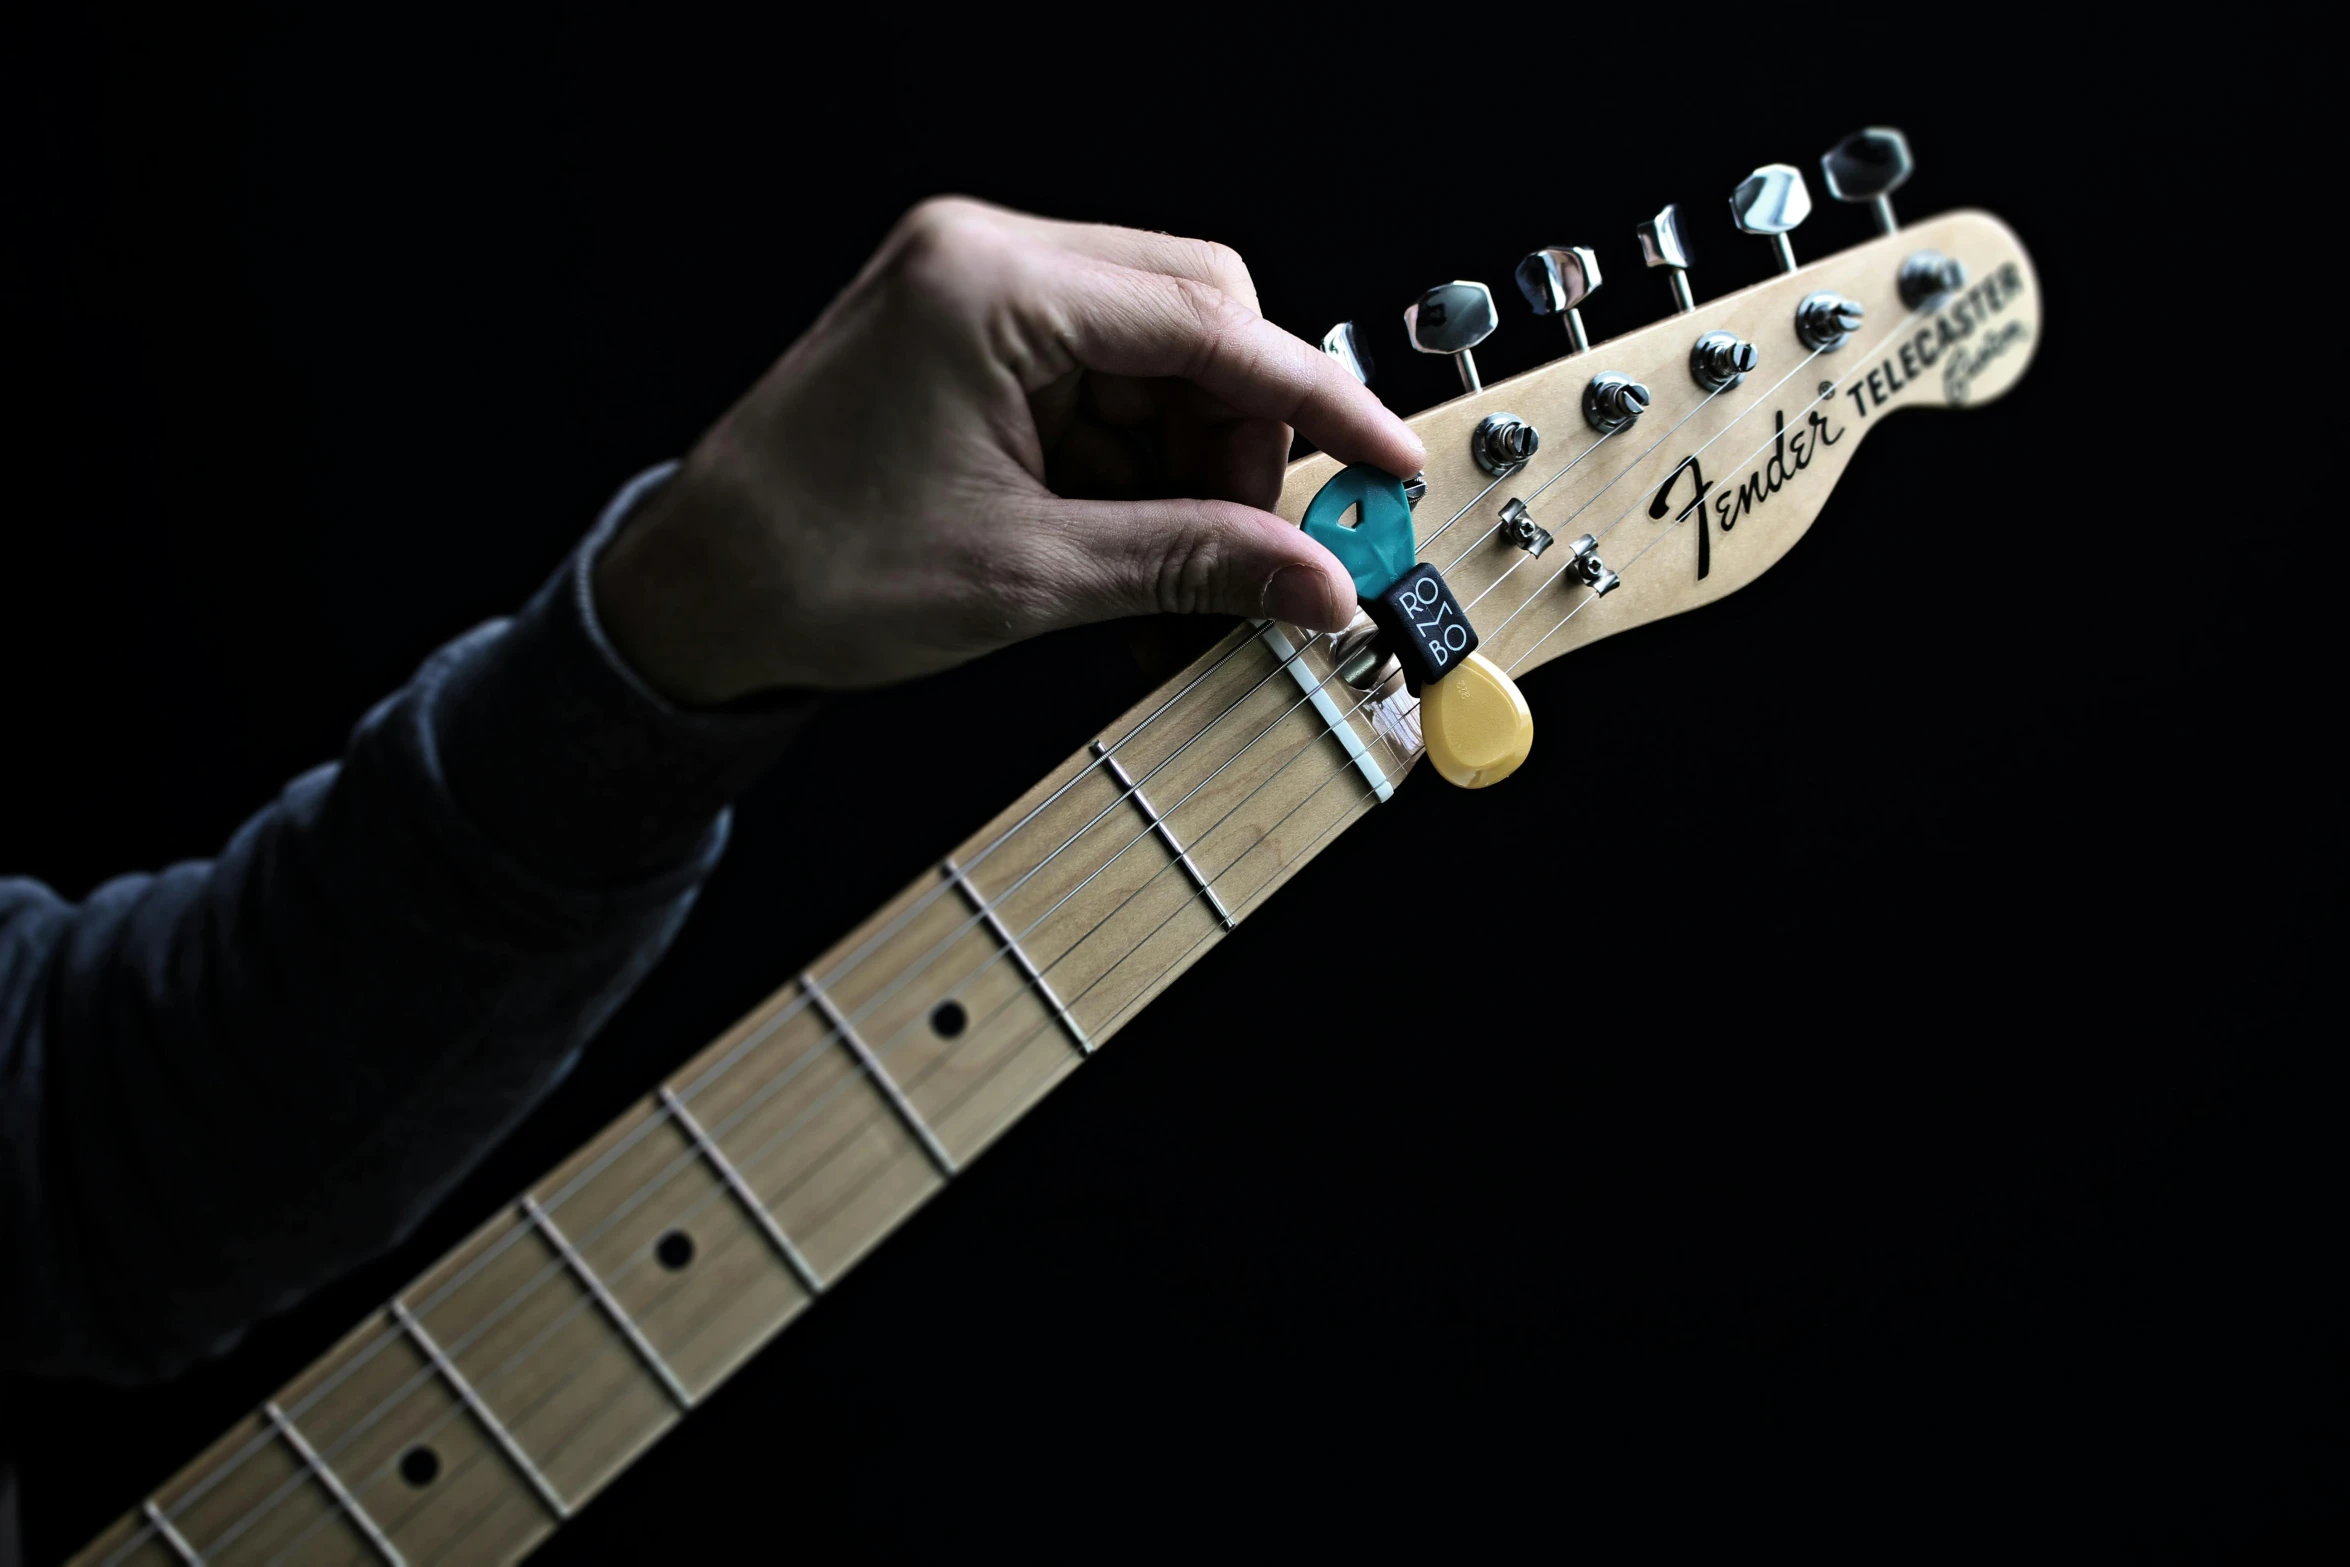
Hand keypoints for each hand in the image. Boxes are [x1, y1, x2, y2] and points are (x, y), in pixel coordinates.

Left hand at [592, 197, 1424, 702]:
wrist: (694, 597)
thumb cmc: (813, 572)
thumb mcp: (1029, 577)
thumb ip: (1192, 564)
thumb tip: (1316, 581)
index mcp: (990, 287)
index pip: (1209, 323)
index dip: (1318, 400)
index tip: (1384, 461)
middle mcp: (987, 258)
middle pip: (1197, 314)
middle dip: (1246, 435)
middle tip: (1261, 545)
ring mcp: (978, 288)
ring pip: (1160, 350)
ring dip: (1193, 458)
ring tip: (1181, 565)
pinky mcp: (974, 332)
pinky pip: (1105, 378)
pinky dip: (1138, 459)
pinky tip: (1133, 536)